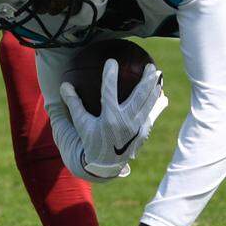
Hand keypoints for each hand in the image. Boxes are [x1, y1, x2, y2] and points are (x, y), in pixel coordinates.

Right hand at [59, 59, 166, 178]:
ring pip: (149, 104)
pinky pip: (152, 114)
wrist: (104, 165)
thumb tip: (64, 85)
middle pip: (139, 96)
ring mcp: (136, 128)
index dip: (110, 76)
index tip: (112, 60)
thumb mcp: (81, 124)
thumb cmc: (90, 141)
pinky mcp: (143, 132)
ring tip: (158, 74)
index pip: (109, 92)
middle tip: (149, 65)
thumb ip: (74, 104)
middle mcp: (125, 122)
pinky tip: (162, 95)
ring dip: (154, 88)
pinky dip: (157, 104)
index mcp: (108, 119)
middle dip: (145, 80)